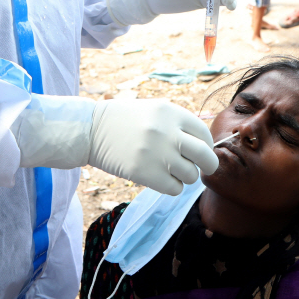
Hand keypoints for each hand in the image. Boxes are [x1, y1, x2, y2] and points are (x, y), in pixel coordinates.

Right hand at [89, 98, 218, 194]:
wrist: (91, 130)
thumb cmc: (124, 120)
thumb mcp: (154, 110)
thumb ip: (178, 124)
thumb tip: (204, 146)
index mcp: (171, 113)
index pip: (204, 134)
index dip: (206, 146)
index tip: (199, 152)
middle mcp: (167, 132)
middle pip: (206, 156)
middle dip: (208, 165)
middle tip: (200, 168)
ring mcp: (157, 154)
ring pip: (190, 176)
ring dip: (184, 177)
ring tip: (169, 170)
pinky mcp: (145, 173)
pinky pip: (174, 188)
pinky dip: (171, 186)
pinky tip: (159, 178)